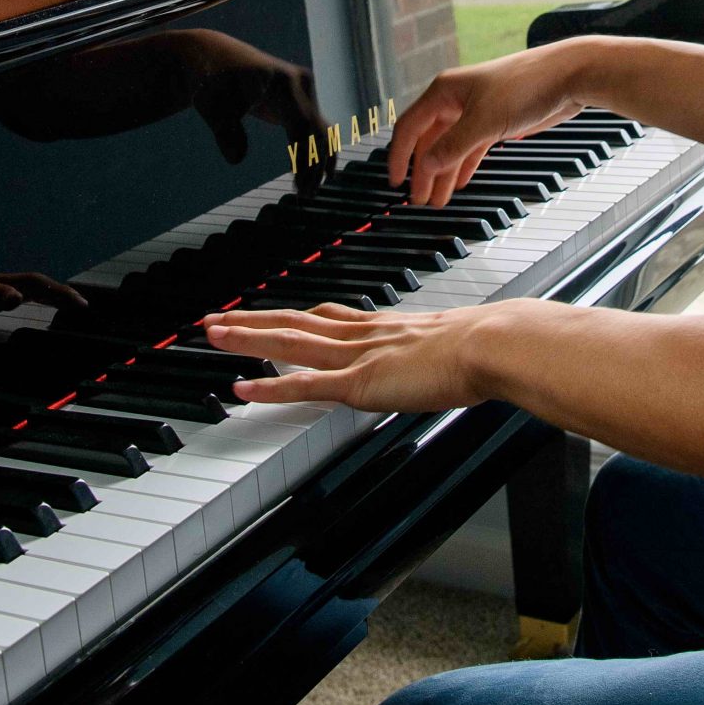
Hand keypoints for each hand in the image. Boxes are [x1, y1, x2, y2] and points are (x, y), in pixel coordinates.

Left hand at [185, 37, 331, 194]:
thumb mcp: (212, 106)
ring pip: (322, 130)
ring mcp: (304, 91)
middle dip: (314, 165)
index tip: (300, 187)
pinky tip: (318, 175)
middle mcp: (300, 84)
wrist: (215, 60)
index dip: (305, 158)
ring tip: (309, 192)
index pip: (302, 125)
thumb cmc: (212, 84)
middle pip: (317, 130)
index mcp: (283, 83)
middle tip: (305, 197)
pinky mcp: (301, 99)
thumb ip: (224, 131)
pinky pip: (316, 127)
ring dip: (320, 161)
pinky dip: (317, 150)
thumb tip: (236, 159)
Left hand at [198, 301, 523, 412]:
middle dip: (252, 322)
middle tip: (216, 319)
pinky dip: (270, 387)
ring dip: (247, 340)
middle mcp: (363, 335)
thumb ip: (439, 354)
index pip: (326, 318)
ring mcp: (358, 356)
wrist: (491, 343)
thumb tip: (451, 363)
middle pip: (294, 323)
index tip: (270, 314)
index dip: (293, 317)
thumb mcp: (454, 346)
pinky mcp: (359, 382)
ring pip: (289, 344)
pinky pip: (304, 385)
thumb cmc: (485, 346)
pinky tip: (243, 390)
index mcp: (384, 327)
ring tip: (212, 336)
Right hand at [386, 39, 597, 205]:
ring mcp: (476, 110)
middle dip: (424, 170)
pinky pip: (471, 147)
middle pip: (430, 140)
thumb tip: (427, 165)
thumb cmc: (526, 86)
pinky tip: (457, 183)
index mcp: (444, 91)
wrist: (568, 75)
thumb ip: (454, 145)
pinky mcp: (495, 121)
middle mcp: (456, 100)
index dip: (400, 155)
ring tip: (436, 200)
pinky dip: (463, 165)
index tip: (395, 181)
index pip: (410, 126)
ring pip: (451, 146)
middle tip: (419, 199)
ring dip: (443, 173)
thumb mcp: (484, 120)